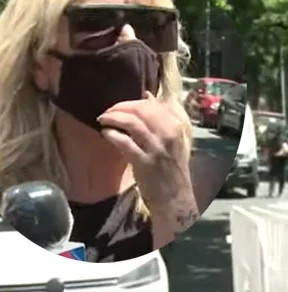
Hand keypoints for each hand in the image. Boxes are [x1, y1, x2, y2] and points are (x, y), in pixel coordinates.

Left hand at [97, 92, 198, 242]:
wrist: (175, 197)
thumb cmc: (174, 168)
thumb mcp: (178, 138)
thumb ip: (166, 116)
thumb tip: (148, 94)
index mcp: (179, 126)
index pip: (155, 104)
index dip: (136, 102)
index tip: (123, 106)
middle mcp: (171, 134)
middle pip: (142, 110)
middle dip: (121, 107)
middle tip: (108, 112)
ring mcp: (158, 149)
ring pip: (133, 123)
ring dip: (114, 118)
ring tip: (103, 119)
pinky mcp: (145, 162)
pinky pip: (125, 142)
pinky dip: (112, 135)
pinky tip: (106, 134)